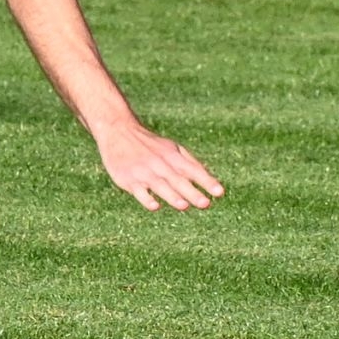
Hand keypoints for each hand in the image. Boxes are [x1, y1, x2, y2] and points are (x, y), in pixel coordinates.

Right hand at [96, 122, 224, 211]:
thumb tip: (208, 178)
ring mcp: (143, 172)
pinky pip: (139, 191)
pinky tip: (156, 206)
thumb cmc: (151, 144)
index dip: (207, 182)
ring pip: (160, 186)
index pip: (194, 170)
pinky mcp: (128, 179)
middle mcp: (160, 164)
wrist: (119, 131)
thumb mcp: (171, 148)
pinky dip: (147, 199)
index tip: (220, 193)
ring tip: (184, 206)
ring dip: (172, 196)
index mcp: (173, 156)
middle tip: (205, 203)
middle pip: (178, 180)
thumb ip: (189, 162)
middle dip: (192, 192)